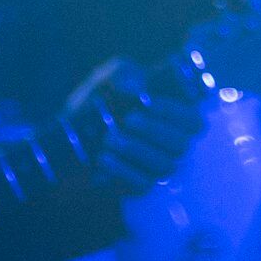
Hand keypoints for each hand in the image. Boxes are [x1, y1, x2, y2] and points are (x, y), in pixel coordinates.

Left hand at [64, 54, 206, 193]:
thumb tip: (137, 86)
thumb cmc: (96, 101)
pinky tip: (104, 158)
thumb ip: (124, 74)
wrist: (67, 134)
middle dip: (154, 130)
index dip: (175, 112)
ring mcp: (156, 167)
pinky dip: (123, 171)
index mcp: (172, 117)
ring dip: (136, 150)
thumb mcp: (108, 78)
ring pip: (164, 166)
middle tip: (128, 120)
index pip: (194, 121)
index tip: (147, 102)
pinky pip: (142, 185)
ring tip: (109, 138)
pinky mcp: (139, 185)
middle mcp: (170, 144)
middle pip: (181, 144)